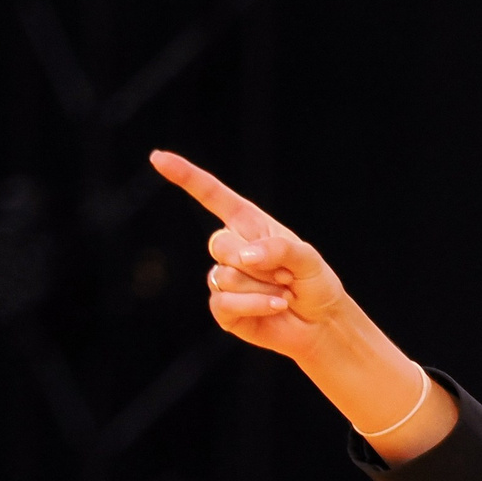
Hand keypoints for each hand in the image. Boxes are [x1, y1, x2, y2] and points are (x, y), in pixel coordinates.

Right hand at [151, 150, 347, 362]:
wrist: (322, 322)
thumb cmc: (315, 283)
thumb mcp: (307, 257)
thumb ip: (278, 249)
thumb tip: (243, 257)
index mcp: (248, 225)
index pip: (213, 196)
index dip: (186, 177)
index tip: (158, 158)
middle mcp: (232, 248)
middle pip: (220, 245)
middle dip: (256, 262)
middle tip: (287, 275)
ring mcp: (224, 278)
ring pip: (226, 277)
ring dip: (264, 287)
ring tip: (285, 292)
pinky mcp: (223, 309)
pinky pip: (225, 302)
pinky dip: (256, 304)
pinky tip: (277, 306)